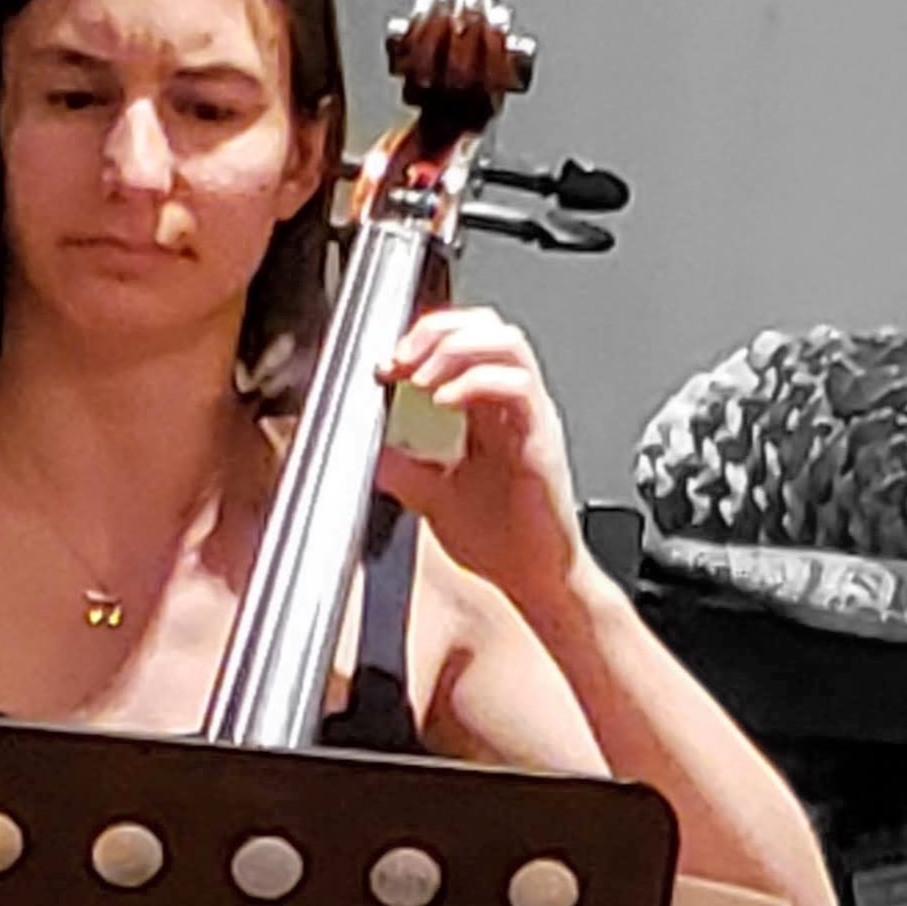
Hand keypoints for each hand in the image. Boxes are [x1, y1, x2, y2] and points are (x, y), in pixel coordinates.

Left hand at [377, 303, 587, 613]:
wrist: (537, 580)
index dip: (421, 338)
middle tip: (400, 360)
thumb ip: (402, 466)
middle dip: (436, 330)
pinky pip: (518, 387)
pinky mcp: (541, 440)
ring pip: (505, 342)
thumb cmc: (503, 542)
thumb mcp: (433, 496)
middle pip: (487, 325)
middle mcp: (515, 406)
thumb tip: (365, 447)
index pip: (464, 340)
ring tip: (420, 377)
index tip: (387, 364)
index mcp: (491, 411)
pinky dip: (475, 382)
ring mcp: (532, 418)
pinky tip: (443, 403)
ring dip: (455, 348)